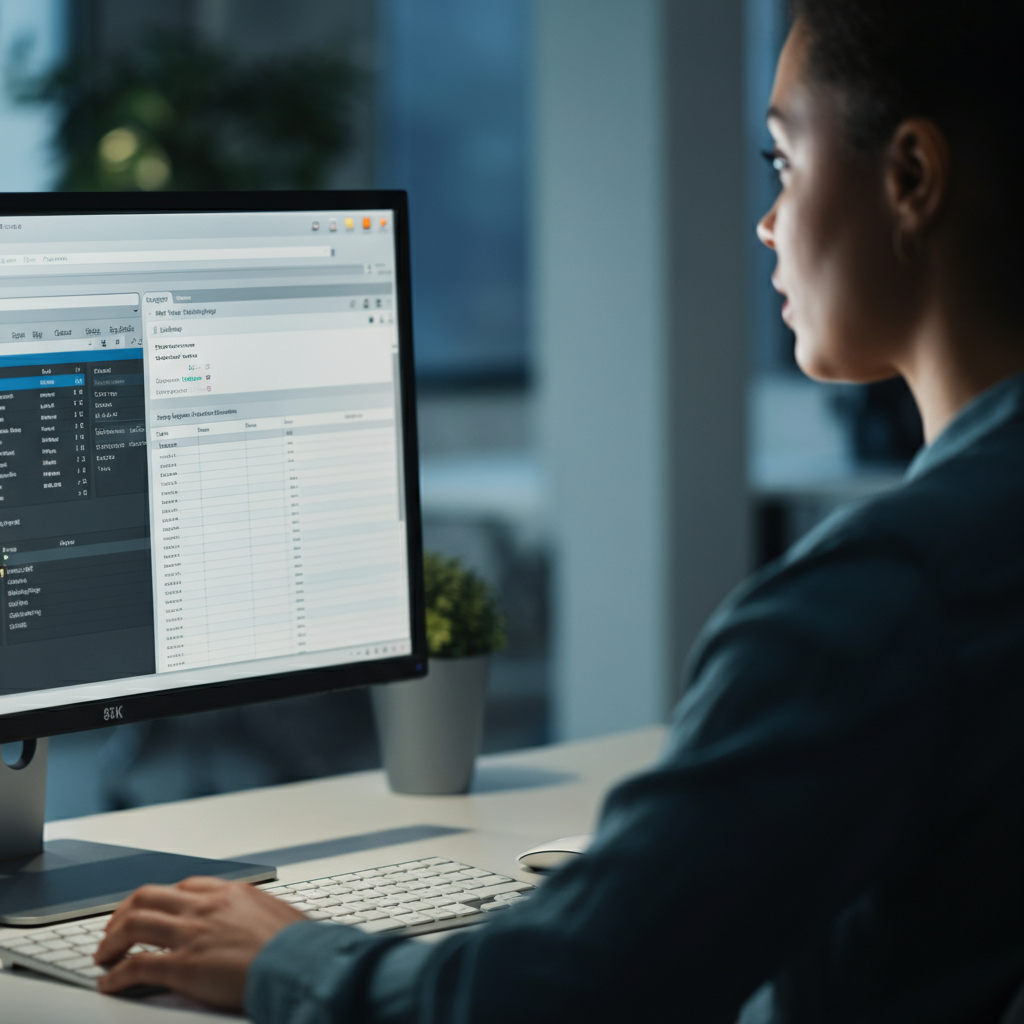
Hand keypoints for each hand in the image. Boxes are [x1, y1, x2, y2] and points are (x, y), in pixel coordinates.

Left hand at [94, 876, 304, 1008]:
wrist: (302, 963)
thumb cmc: (299, 946)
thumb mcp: (278, 917)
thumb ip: (256, 918)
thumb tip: (258, 928)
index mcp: (231, 892)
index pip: (184, 886)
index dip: (161, 899)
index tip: (153, 910)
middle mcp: (207, 906)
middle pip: (149, 896)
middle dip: (125, 912)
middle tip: (115, 929)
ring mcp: (192, 933)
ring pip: (134, 924)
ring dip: (112, 940)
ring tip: (103, 955)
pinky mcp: (184, 965)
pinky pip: (136, 965)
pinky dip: (115, 975)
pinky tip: (109, 983)